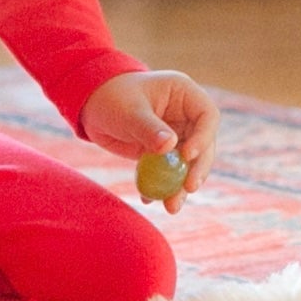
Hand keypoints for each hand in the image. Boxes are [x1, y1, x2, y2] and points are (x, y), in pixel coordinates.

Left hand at [82, 70, 219, 212]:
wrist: (93, 105)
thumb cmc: (112, 97)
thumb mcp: (129, 111)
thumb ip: (149, 129)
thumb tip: (169, 147)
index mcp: (184, 94)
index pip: (207, 115)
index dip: (203, 137)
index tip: (187, 155)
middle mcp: (185, 115)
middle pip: (204, 144)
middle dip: (198, 168)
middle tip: (189, 188)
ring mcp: (176, 135)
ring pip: (188, 164)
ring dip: (181, 185)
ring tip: (171, 206)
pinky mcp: (163, 153)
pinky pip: (168, 173)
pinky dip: (161, 187)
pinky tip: (148, 198)